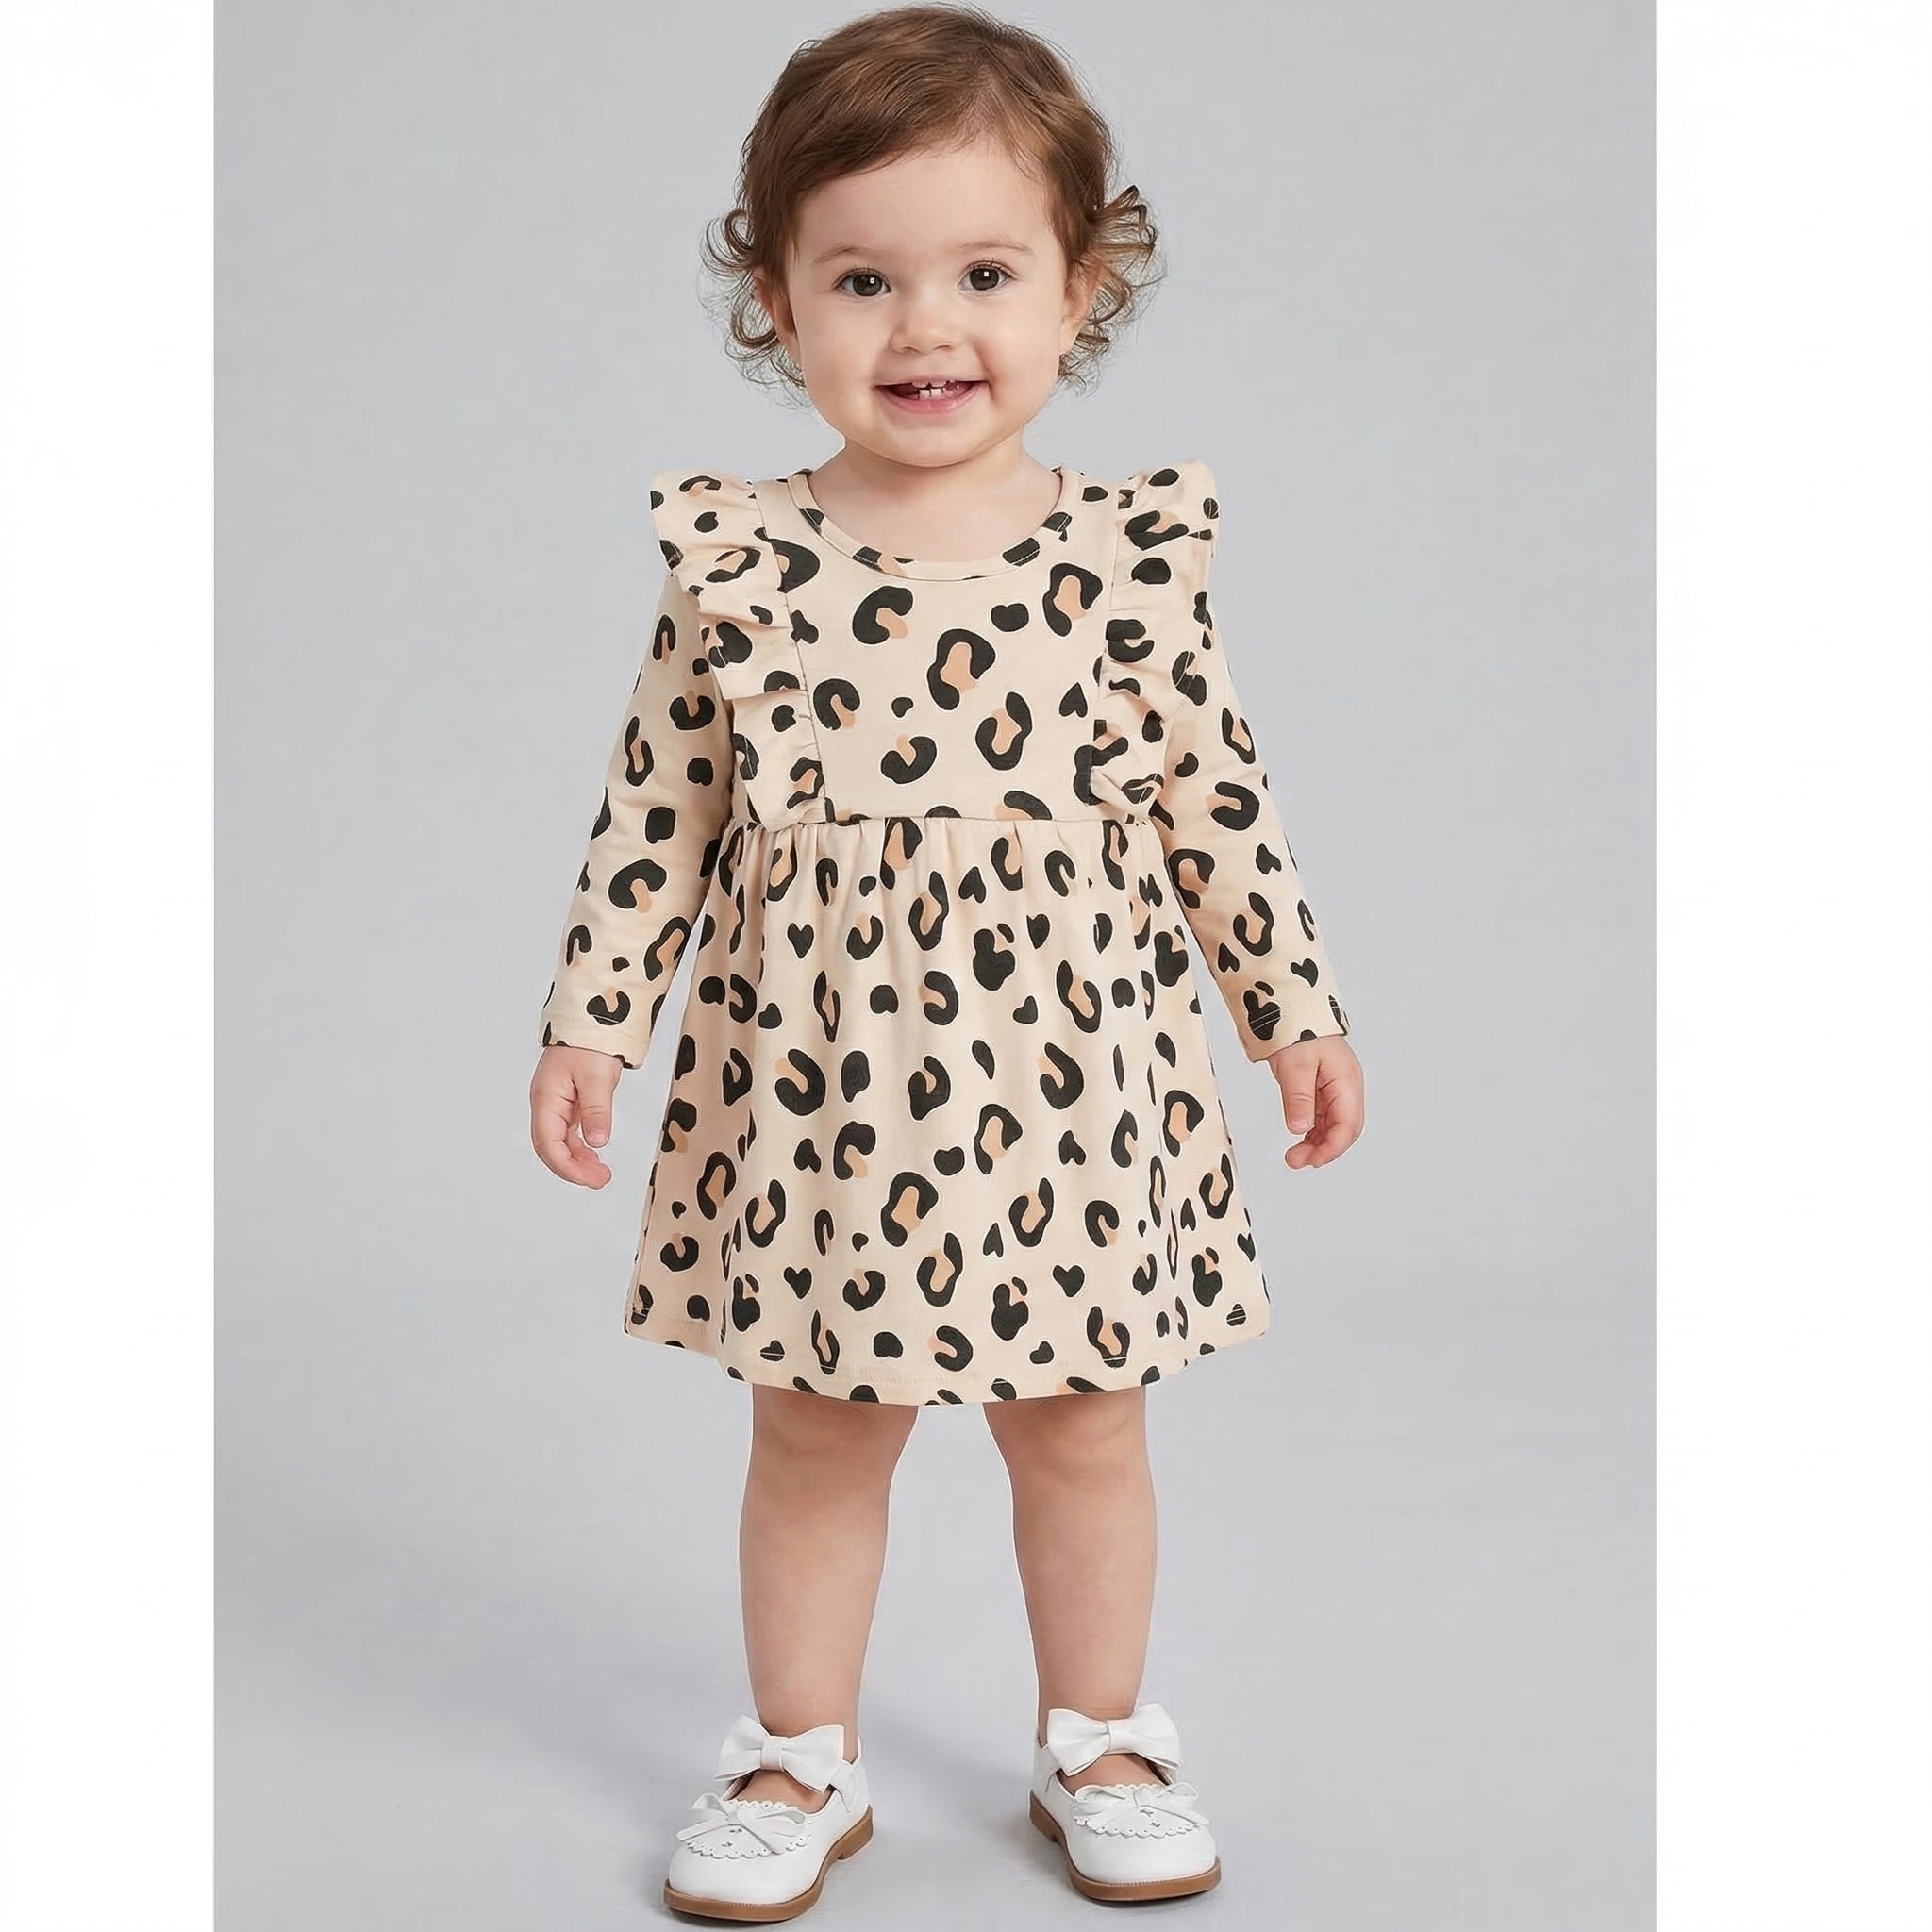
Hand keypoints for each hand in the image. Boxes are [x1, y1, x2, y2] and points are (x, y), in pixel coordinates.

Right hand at [530, 1043, 623, 1187]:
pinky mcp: (568, 1100)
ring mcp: (556, 1102)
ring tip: (600, 1172)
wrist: (591, 1018)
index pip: (548, 1145)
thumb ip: (596, 1111)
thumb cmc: (589, 1042)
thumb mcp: (597, 1078)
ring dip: (577, 1159)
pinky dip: (580, 1145)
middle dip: (573, 1168)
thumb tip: (597, 1142)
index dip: (568, 1167)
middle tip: (600, 1180)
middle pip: (550, 1147)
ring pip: (560, 1141)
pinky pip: (568, 1130)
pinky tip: (593, 1153)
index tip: (591, 1179)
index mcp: (546, 1099)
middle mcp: (546, 1104)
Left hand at [1265, 1034, 1363, 1169]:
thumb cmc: (1297, 1029)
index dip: (1332, 1147)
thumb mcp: (1295, 1065)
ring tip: (1293, 1157)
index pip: (1348, 1124)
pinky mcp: (1320, 1087)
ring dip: (1316, 1143)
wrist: (1291, 1008)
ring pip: (1332, 1125)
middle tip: (1296, 1161)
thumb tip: (1299, 1129)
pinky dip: (1311, 1131)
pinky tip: (1298, 1141)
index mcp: (1346, 1080)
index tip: (1312, 1160)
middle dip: (1324, 1149)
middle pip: (1343, 1128)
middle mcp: (1345, 1087)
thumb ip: (1298, 1098)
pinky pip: (1321, 1116)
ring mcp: (1334, 1087)